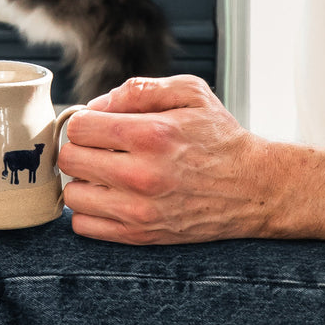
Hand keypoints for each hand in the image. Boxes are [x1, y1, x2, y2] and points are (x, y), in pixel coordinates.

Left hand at [58, 75, 271, 244]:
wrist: (254, 188)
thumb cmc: (220, 137)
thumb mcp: (190, 93)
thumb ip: (139, 90)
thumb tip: (95, 105)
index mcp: (150, 134)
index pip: (79, 127)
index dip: (84, 122)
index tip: (99, 126)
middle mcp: (141, 174)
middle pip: (70, 160)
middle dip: (81, 149)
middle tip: (101, 149)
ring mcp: (139, 209)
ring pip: (73, 195)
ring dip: (84, 182)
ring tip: (106, 175)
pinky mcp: (140, 235)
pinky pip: (84, 226)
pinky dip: (90, 211)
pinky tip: (110, 198)